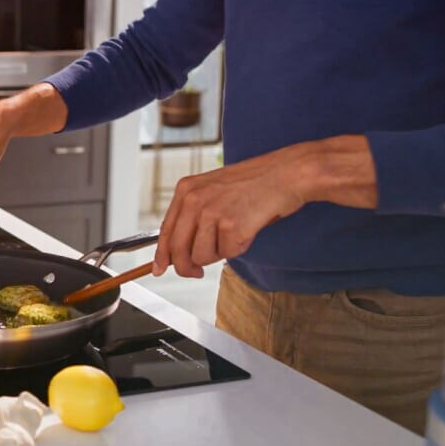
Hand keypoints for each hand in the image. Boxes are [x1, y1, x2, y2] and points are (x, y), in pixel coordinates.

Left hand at [152, 135, 376, 277]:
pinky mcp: (232, 225)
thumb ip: (193, 217)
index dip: (161, 255)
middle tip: (196, 273)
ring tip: (235, 231)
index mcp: (186, 190)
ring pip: (202, 256)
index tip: (157, 269)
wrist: (287, 173)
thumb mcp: (214, 191)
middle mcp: (194, 200)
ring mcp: (212, 212)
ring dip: (219, 253)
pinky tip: (249, 228)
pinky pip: (229, 254)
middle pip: (178, 249)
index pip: (165, 230)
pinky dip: (239, 248)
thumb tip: (176, 252)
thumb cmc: (254, 183)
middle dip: (186, 267)